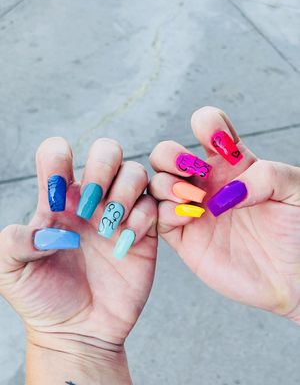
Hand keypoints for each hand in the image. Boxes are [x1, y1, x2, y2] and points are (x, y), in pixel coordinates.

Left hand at [0, 137, 156, 383]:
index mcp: (59, 201)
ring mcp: (119, 213)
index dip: (58, 159)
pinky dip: (142, 218)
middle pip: (108, 150)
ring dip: (124, 193)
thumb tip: (40, 228)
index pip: (58, 154)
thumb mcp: (13, 273)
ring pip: (135, 172)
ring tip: (110, 225)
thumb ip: (14, 243)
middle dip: (102, 168)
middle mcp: (91, 200)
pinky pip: (152, 205)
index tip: (56, 196)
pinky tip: (126, 242)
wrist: (79, 331)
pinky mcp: (143, 232)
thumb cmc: (45, 299)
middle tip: (91, 204)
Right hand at [149, 106, 299, 322]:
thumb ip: (268, 174)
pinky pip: (159, 217)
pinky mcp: (184, 236)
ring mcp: (192, 208)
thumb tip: (229, 189)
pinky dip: (166, 211)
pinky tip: (189, 217)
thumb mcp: (295, 190)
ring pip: (157, 183)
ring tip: (194, 198)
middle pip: (167, 153)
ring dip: (167, 184)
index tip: (220, 142)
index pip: (209, 128)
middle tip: (191, 168)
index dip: (207, 123)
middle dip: (170, 153)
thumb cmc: (296, 230)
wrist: (290, 276)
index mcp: (233, 163)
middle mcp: (207, 182)